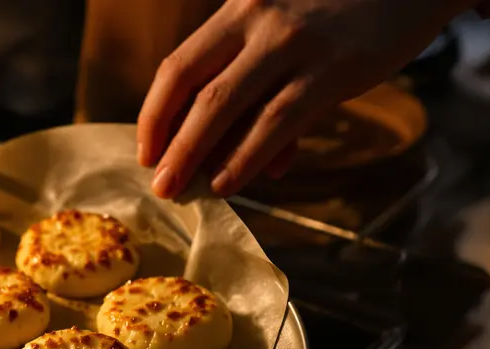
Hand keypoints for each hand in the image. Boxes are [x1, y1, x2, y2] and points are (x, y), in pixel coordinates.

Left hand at [137, 0, 473, 198]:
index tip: (145, 151)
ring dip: (196, 155)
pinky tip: (231, 181)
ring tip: (182, 190)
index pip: (178, 66)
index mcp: (238, 9)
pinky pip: (276, 121)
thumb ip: (259, 88)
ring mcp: (294, 42)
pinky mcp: (334, 68)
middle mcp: (258, 19)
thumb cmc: (343, 11)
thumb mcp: (288, 32)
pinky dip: (247, 156)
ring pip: (225, 106)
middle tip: (158, 183)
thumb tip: (239, 161)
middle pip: (191, 86)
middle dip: (168, 142)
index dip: (155, 114)